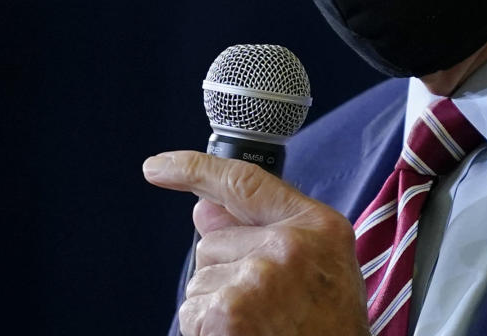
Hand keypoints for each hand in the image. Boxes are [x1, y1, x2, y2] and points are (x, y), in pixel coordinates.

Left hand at [143, 151, 368, 335]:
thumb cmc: (330, 326)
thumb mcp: (320, 267)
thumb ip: (266, 230)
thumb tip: (204, 207)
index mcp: (317, 226)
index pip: (244, 181)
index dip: (192, 168)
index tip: (157, 166)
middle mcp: (288, 246)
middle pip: (213, 240)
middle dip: (226, 271)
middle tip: (267, 306)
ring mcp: (257, 278)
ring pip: (201, 278)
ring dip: (218, 304)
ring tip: (261, 324)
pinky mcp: (228, 313)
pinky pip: (191, 310)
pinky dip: (207, 330)